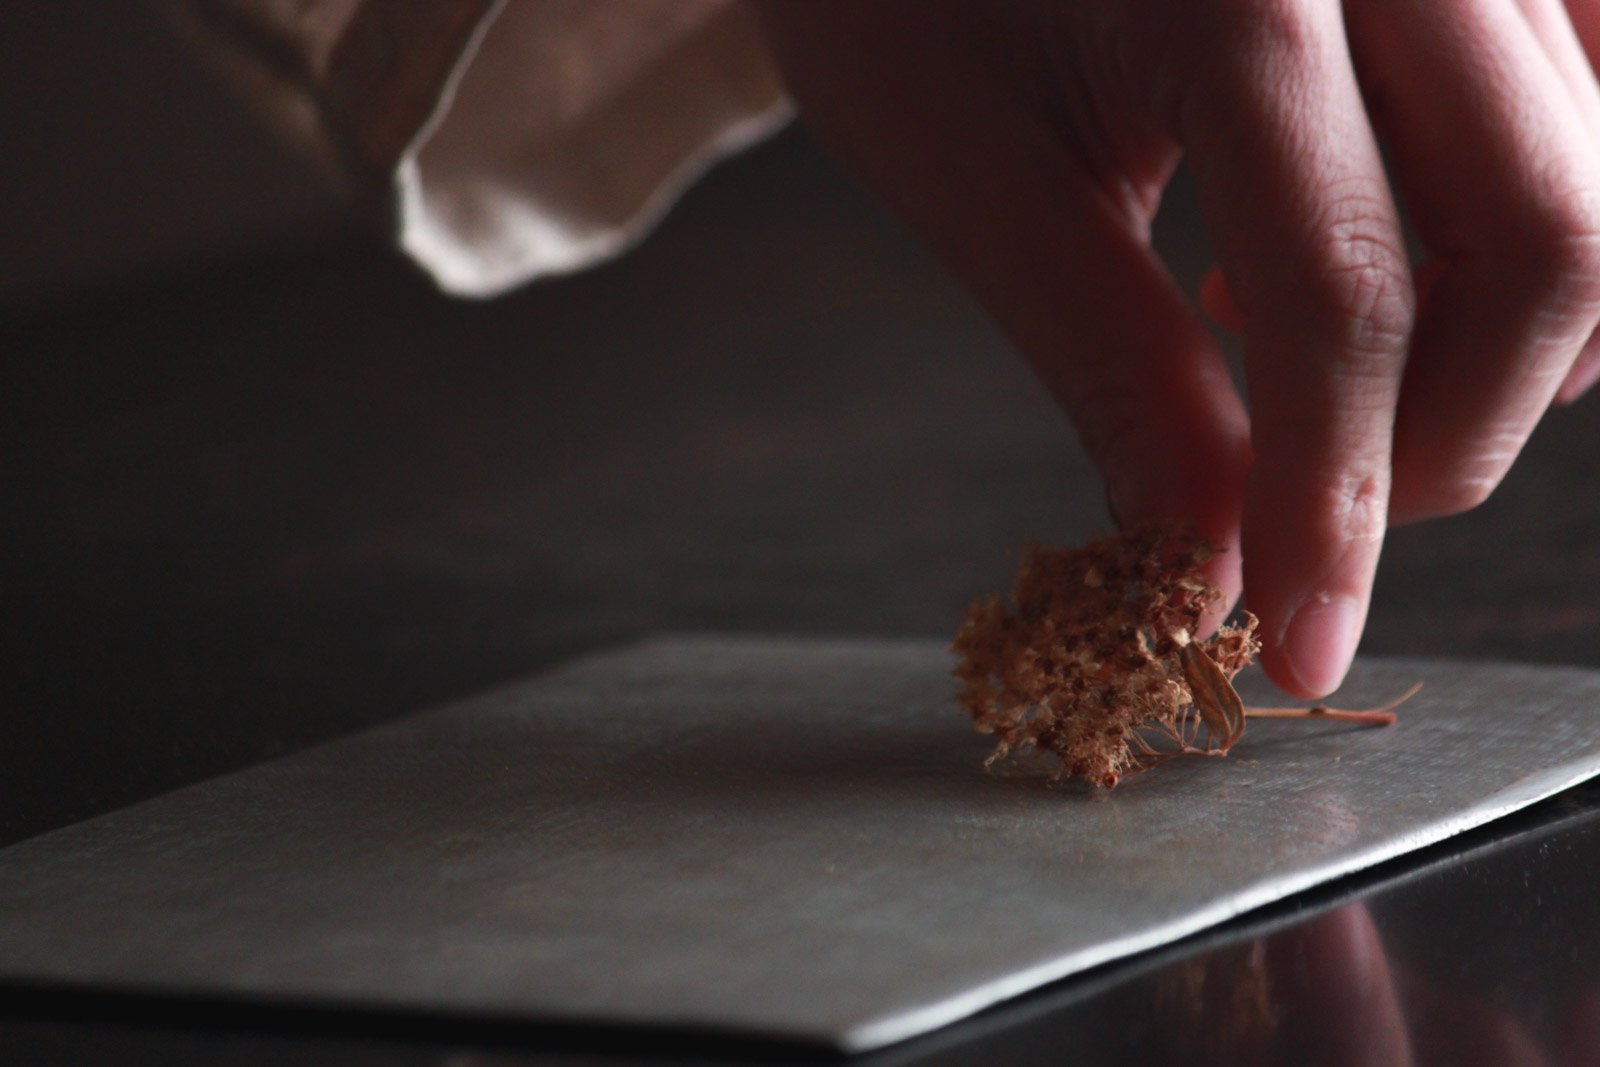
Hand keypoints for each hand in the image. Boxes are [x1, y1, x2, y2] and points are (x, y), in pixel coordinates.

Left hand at [755, 0, 1599, 696]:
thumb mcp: (983, 184)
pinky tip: (1392, 243)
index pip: (1346, 292)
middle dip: (1444, 438)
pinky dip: (1539, 221)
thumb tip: (1222, 571)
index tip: (1306, 644)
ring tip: (1306, 336)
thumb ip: (1123, 373)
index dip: (1334, 504)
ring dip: (1503, 334)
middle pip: (1550, 239)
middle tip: (1314, 509)